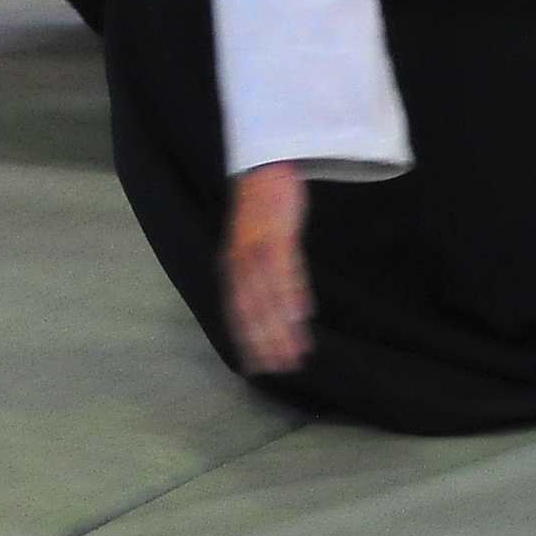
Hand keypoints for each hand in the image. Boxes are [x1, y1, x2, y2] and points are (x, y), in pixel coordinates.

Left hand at [224, 162, 312, 373]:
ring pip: (270, 296)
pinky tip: (304, 314)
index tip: (259, 368)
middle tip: (283, 368)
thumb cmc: (261, 209)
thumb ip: (255, 274)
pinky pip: (285, 270)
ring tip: (298, 351)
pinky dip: (293, 294)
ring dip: (284, 326)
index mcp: (232, 267)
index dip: (248, 341)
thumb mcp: (251, 244)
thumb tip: (270, 306)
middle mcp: (240, 261)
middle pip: (253, 310)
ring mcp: (258, 249)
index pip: (237, 312)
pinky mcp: (277, 234)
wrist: (264, 167)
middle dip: (268, 342)